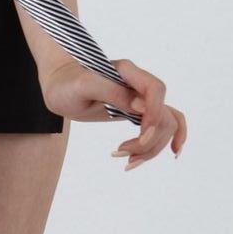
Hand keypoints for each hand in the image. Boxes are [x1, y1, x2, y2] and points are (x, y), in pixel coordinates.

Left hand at [40, 57, 187, 168]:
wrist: (60, 87)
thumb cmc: (66, 84)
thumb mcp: (82, 87)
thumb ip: (112, 91)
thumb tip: (141, 107)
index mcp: (127, 72)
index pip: (156, 90)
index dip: (154, 115)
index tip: (141, 137)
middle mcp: (138, 84)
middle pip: (163, 114)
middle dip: (148, 140)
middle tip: (120, 153)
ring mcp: (141, 99)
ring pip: (166, 124)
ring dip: (153, 147)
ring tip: (127, 161)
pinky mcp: (139, 112)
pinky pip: (165, 124)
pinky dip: (169, 139)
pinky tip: (173, 152)